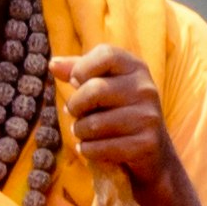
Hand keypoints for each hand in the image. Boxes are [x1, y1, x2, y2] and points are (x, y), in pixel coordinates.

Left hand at [56, 45, 165, 184]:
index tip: (76, 82)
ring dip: (80, 132)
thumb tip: (53, 64)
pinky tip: (90, 148)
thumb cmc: (119, 112)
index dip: (82, 68)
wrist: (153, 151)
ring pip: (94, 124)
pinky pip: (101, 148)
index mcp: (136, 68)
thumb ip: (80, 72)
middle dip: (75, 106)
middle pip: (95, 90)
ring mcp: (148, 117)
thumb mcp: (104, 85)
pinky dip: (88, 150)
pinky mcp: (146, 144)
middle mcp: (146, 89)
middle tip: (75, 114)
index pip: (106, 54)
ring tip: (84, 132)